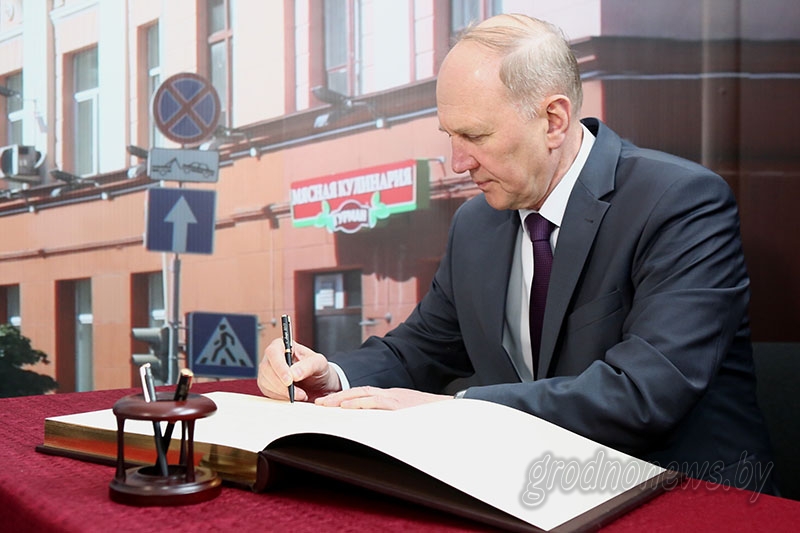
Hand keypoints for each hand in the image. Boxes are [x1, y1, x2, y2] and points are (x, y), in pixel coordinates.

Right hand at [257, 338, 340, 401]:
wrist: (317, 381)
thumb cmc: (317, 367)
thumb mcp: (319, 363)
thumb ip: (308, 366)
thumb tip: (294, 374)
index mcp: (282, 345)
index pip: (273, 352)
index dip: (279, 367)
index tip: (289, 380)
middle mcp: (271, 357)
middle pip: (267, 370)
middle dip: (282, 385)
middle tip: (300, 393)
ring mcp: (266, 371)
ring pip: (266, 383)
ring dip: (283, 393)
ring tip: (301, 395)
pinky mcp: (266, 385)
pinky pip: (267, 393)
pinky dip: (280, 398)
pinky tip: (293, 397)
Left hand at [315, 386, 451, 409]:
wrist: (453, 409)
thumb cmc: (432, 417)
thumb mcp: (409, 417)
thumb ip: (393, 420)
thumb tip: (377, 431)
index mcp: (392, 398)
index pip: (364, 394)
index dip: (346, 398)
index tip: (329, 403)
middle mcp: (391, 395)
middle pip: (359, 392)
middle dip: (338, 397)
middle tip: (319, 403)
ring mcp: (395, 398)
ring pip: (363, 395)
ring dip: (343, 399)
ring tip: (325, 404)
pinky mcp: (399, 406)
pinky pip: (376, 402)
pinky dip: (360, 404)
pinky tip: (346, 407)